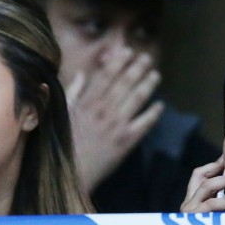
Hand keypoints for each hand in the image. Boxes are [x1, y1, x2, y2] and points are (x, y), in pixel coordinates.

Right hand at [67, 46, 163, 192]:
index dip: (119, 61)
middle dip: (137, 67)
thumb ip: (74, 92)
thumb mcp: (63, 114)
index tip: (128, 51)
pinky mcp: (127, 141)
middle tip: (147, 58)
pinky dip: (153, 112)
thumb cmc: (65, 144)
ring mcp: (116, 125)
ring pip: (137, 98)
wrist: (72, 173)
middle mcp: (103, 110)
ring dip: (148, 84)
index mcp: (87, 103)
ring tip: (156, 74)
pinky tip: (160, 105)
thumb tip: (82, 73)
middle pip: (124, 83)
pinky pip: (145, 123)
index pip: (106, 75)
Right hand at [180, 157, 224, 224]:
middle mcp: (188, 202)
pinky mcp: (194, 220)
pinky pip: (211, 204)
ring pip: (206, 186)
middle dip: (219, 172)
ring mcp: (189, 211)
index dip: (214, 165)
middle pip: (200, 174)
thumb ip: (224, 204)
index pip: (200, 173)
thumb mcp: (219, 218)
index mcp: (193, 200)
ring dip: (223, 187)